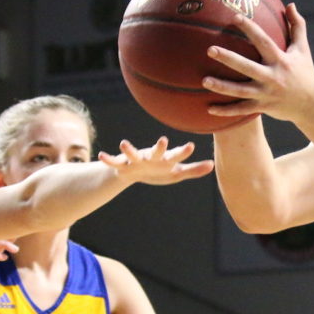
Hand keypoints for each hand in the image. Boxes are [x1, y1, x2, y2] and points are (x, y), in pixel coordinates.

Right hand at [98, 136, 213, 184]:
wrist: (136, 172)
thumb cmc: (159, 170)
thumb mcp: (176, 173)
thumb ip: (193, 170)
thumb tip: (213, 165)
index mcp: (165, 159)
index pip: (175, 155)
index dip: (183, 152)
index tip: (191, 146)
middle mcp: (151, 157)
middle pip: (156, 152)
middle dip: (159, 147)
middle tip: (163, 140)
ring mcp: (136, 159)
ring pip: (132, 153)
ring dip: (128, 149)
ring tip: (123, 143)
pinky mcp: (123, 164)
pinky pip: (114, 162)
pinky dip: (108, 160)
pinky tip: (100, 156)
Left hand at [202, 3, 313, 123]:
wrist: (312, 104)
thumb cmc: (305, 72)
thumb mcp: (303, 49)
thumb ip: (297, 26)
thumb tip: (290, 4)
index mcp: (281, 60)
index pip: (263, 42)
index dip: (250, 29)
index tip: (234, 17)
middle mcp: (273, 77)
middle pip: (247, 67)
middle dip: (228, 58)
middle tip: (210, 49)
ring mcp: (266, 94)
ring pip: (241, 91)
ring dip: (222, 87)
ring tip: (204, 81)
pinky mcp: (262, 107)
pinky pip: (242, 110)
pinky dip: (226, 111)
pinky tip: (209, 109)